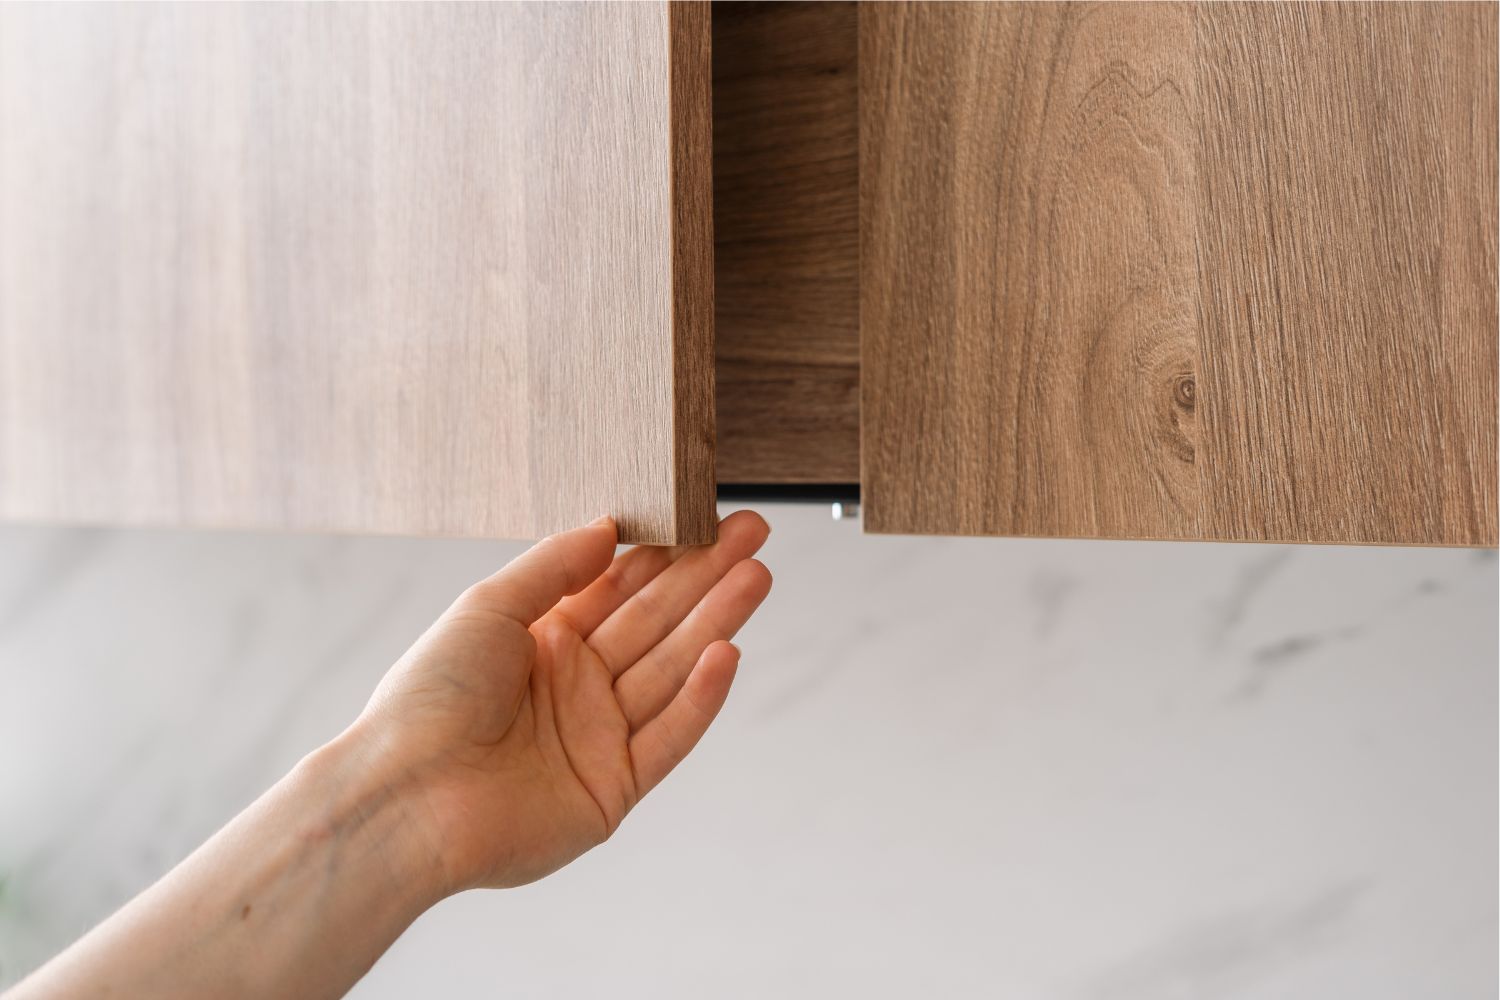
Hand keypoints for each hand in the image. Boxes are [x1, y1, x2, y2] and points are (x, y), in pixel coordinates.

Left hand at [351, 511, 771, 890]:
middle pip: (656, 623)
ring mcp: (598, 738)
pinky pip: (668, 737)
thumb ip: (554, 566)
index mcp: (543, 643)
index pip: (620, 589)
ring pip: (671, 671)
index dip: (666, 554)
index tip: (708, 518)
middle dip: (707, 578)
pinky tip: (726, 654)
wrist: (403, 798)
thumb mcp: (488, 608)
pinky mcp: (613, 789)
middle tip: (753, 535)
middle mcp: (576, 687)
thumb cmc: (428, 699)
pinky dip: (699, 698)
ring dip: (715, 624)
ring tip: (755, 578)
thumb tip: (609, 525)